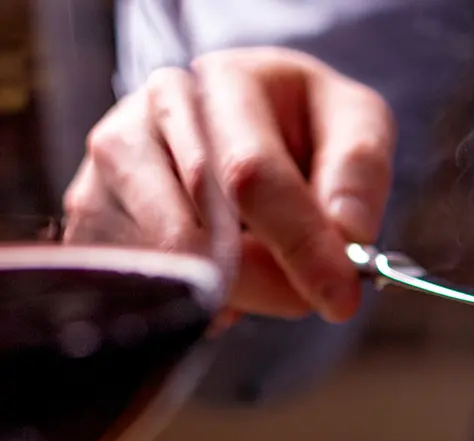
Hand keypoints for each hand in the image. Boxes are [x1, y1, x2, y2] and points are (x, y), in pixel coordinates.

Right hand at [65, 47, 395, 321]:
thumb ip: (358, 174)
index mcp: (223, 82)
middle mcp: (150, 116)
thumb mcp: (357, 124)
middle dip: (269, 281)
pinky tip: (227, 273)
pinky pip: (141, 285)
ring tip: (267, 263)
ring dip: (235, 291)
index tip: (341, 297)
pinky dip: (196, 299)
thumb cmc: (305, 123)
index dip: (299, 244)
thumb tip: (347, 235)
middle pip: (200, 234)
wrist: (248, 115)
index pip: (250, 175)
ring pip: (167, 267)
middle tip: (312, 292)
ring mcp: (108, 166)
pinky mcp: (90, 215)